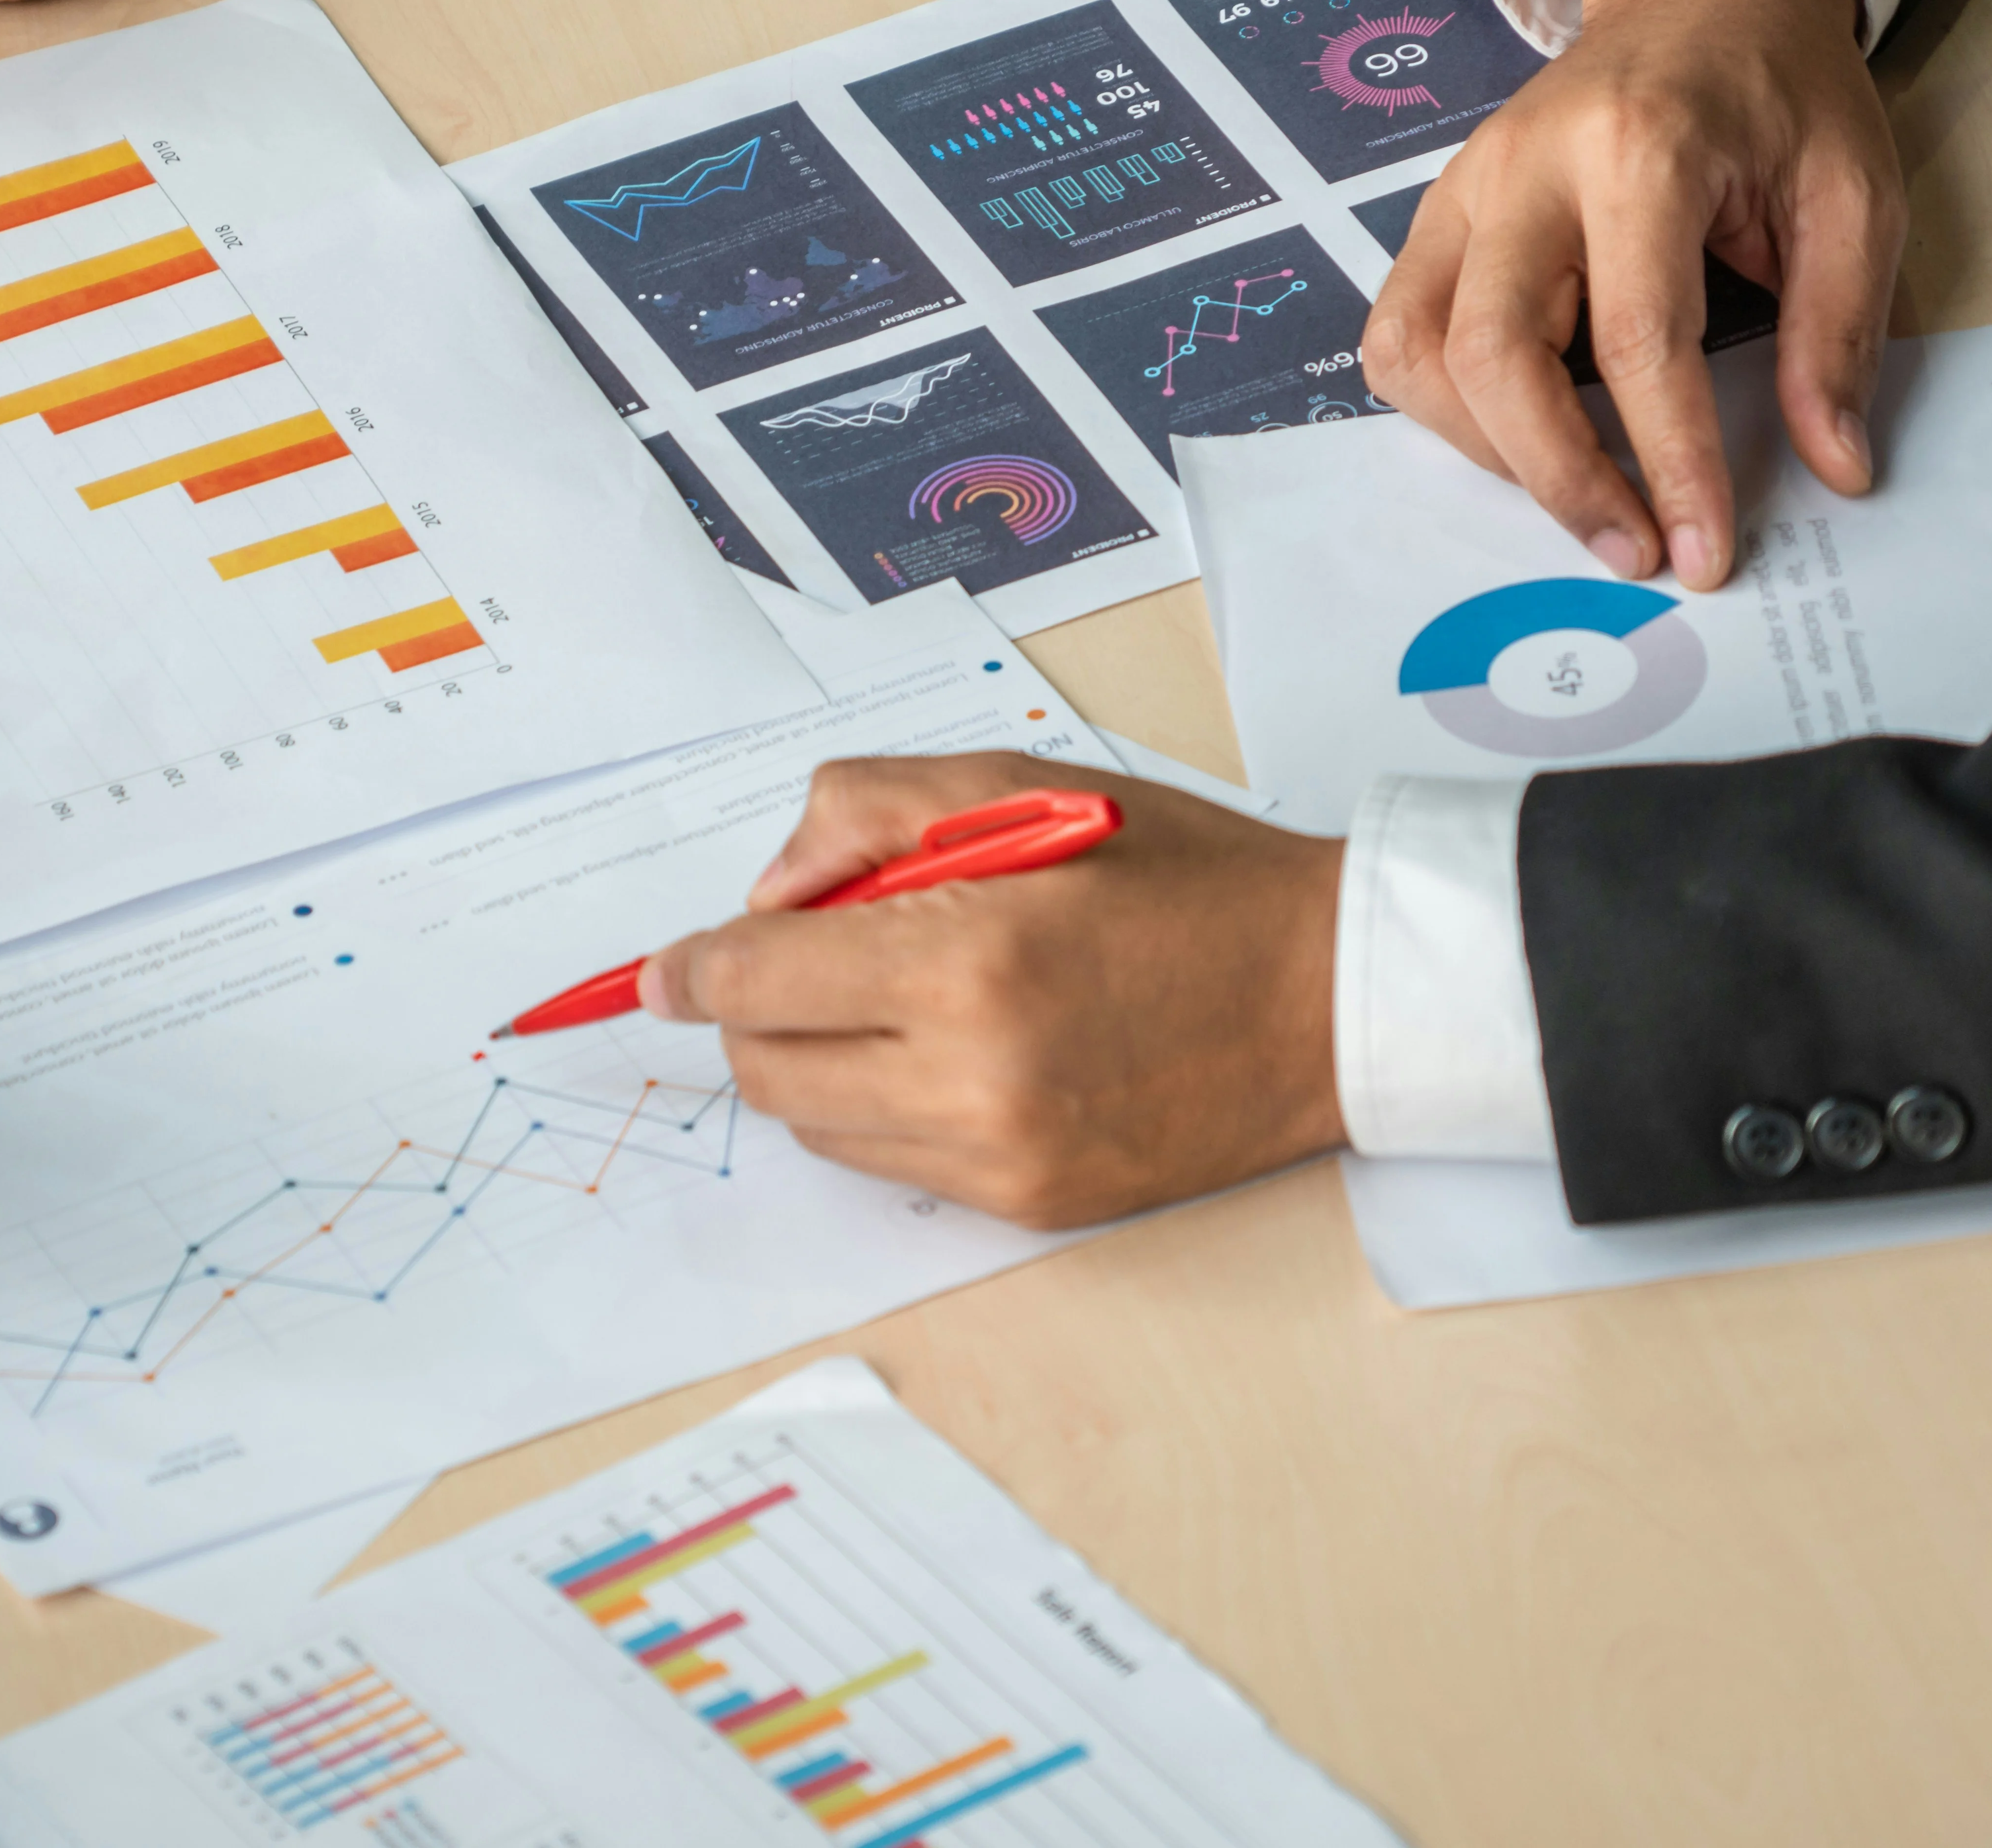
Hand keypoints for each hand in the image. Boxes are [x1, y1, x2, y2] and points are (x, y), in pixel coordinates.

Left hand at [636, 755, 1344, 1229]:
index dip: (690, 971)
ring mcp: (1003, 1153)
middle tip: (797, 967)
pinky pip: (895, 1166)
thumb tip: (766, 896)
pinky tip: (948, 1054)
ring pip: (819, 1130)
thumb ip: (867, 817)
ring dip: (816, 1065)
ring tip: (891, 1003)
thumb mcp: (1022, 790)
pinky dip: (885, 1111)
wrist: (1329, 995)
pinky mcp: (1033, 1202)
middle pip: (768, 1071)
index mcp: (966, 955)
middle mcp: (973, 1072)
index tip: (663, 972)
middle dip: (754, 1016)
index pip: (756, 981)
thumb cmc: (1184, 878)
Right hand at [1356, 0, 1899, 589]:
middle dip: (1557, 477)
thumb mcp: (1853, 195)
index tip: (1704, 552)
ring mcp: (1463, 188)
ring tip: (1576, 489)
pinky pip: (1398, 331)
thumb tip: (1835, 468)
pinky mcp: (1437, 212)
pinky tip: (1521, 430)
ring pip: (1414, 351)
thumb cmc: (1781, 89)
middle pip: (1491, 354)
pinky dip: (1445, 406)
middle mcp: (1525, 167)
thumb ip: (1836, 333)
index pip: (1639, 340)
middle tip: (1632, 549)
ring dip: (1485, 449)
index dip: (1673, 463)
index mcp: (1640, 148)